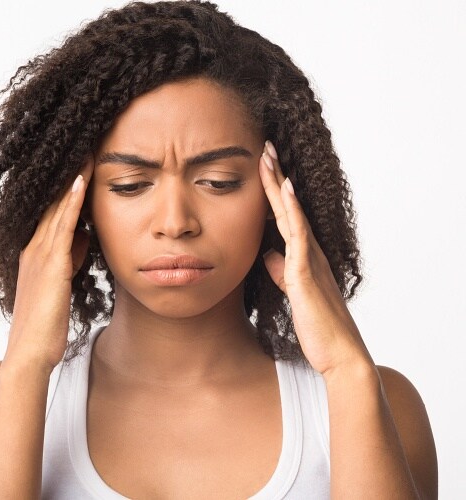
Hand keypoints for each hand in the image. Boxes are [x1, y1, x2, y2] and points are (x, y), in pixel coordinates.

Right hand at [4, 157, 93, 372]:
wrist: (31, 352)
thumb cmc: (47, 323)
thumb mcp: (62, 283)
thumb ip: (70, 258)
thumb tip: (85, 238)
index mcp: (37, 253)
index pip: (53, 211)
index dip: (66, 185)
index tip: (81, 161)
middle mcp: (34, 248)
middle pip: (53, 201)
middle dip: (67, 173)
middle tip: (81, 144)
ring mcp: (40, 254)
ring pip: (57, 206)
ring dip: (71, 177)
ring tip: (84, 149)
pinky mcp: (51, 264)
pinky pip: (63, 225)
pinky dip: (71, 201)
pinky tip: (81, 180)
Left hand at [259, 141, 372, 376]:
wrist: (339, 354)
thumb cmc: (317, 325)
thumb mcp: (292, 292)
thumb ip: (281, 271)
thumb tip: (268, 255)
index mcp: (303, 256)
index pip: (285, 216)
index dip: (274, 191)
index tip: (263, 167)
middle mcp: (308, 252)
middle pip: (288, 207)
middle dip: (276, 177)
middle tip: (265, 148)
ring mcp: (309, 260)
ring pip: (291, 214)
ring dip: (280, 184)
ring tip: (269, 156)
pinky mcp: (306, 274)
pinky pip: (298, 236)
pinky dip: (292, 211)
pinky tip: (286, 190)